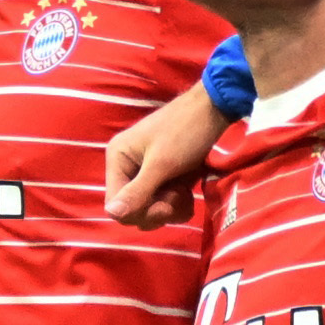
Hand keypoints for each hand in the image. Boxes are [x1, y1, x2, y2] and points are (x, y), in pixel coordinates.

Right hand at [101, 85, 222, 227]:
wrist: (213, 110)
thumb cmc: (185, 132)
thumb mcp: (162, 164)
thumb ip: (137, 191)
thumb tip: (111, 214)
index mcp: (117, 159)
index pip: (116, 205)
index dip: (140, 212)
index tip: (166, 205)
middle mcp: (125, 168)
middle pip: (132, 211)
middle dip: (158, 209)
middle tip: (178, 195)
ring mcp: (143, 174)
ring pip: (149, 211)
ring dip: (170, 207)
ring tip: (185, 191)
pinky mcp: (161, 178)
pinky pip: (162, 204)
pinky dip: (177, 204)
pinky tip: (188, 192)